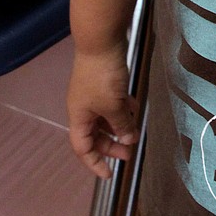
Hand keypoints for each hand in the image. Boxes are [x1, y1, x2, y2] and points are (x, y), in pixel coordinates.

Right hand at [68, 44, 139, 178]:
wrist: (101, 40)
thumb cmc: (103, 76)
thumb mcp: (113, 104)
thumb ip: (121, 124)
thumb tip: (128, 140)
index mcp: (79, 117)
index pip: (83, 148)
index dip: (95, 163)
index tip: (110, 174)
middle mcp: (83, 108)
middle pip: (95, 135)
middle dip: (112, 145)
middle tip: (130, 151)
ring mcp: (93, 94)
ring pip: (105, 118)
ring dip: (120, 126)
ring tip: (137, 131)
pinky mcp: (103, 81)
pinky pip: (112, 103)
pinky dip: (123, 108)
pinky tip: (136, 108)